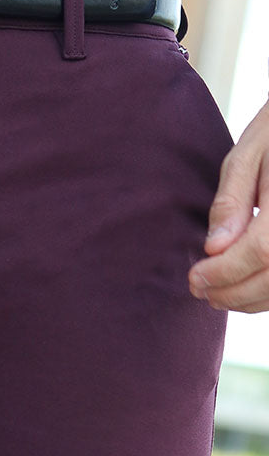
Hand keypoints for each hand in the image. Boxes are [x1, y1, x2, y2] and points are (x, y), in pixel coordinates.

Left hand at [188, 99, 268, 312]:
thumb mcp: (248, 156)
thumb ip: (231, 202)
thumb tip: (215, 248)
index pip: (261, 250)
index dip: (224, 272)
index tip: (195, 277)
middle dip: (233, 293)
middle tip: (200, 292)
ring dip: (249, 299)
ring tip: (217, 294)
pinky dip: (267, 294)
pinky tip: (244, 288)